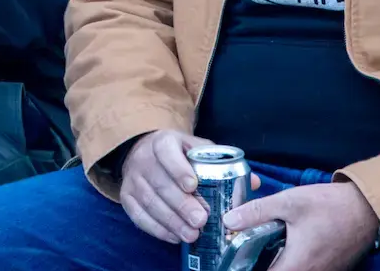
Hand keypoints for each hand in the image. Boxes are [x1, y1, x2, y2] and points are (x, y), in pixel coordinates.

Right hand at [119, 131, 259, 244]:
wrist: (144, 152)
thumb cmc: (178, 153)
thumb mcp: (197, 148)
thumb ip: (221, 162)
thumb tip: (254, 181)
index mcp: (162, 142)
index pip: (167, 152)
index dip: (178, 169)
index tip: (193, 185)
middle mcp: (144, 159)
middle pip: (160, 183)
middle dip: (181, 204)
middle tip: (200, 220)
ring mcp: (133, 179)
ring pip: (150, 202)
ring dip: (171, 221)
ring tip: (191, 235)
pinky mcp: (126, 197)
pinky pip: (139, 216)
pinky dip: (157, 229)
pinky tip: (174, 237)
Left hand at [224, 182, 379, 270]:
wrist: (368, 208)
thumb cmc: (329, 205)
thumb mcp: (289, 202)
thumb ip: (257, 212)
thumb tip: (228, 220)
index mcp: (296, 267)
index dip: (245, 269)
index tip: (234, 259)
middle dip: (257, 264)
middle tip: (244, 249)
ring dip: (274, 263)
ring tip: (258, 245)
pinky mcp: (328, 269)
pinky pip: (302, 270)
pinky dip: (288, 261)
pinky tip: (281, 245)